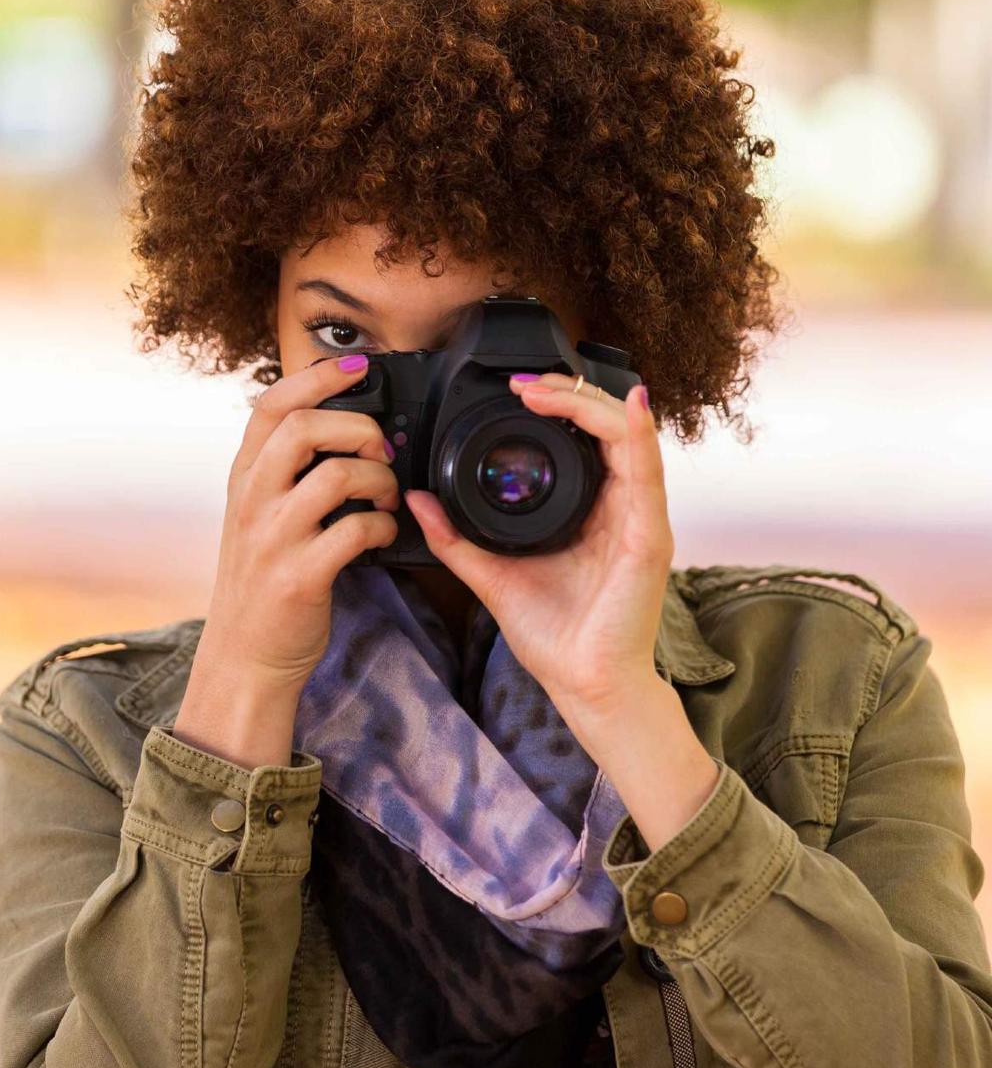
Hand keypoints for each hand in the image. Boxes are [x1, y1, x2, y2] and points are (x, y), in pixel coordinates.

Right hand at [176, 354, 400, 766]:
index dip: (318, 376)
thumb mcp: (259, 514)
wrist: (246, 654)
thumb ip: (285, 471)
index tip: (359, 365)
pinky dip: (381, 524)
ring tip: (385, 495)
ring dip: (376, 478)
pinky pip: (353, 531)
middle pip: (302, 427)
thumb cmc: (264, 578)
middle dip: (356, 426)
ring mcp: (273, 539)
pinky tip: (381, 532)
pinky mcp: (300, 576)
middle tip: (380, 447)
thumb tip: (343, 425)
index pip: (272, 404)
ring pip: (333, 476)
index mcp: (245, 478)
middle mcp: (252, 501)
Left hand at [402, 373, 674, 738]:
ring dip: (591, 402)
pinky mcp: (649, 536)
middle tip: (525, 382)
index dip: (556, 404)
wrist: (585, 685)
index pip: (583, 437)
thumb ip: (455, 537)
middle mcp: (620, 506)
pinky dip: (640, 432)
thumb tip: (418, 499)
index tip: (514, 390)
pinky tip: (629, 405)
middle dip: (568, 392)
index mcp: (591, 509)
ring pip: (629, 435)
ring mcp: (639, 518)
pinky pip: (649, 472)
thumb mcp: (492, 574)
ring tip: (550, 387)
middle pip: (607, 425)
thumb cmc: (555, 635)